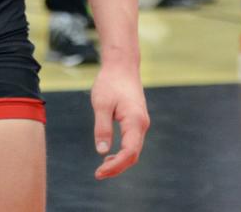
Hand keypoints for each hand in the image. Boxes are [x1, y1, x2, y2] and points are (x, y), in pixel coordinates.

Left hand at [90, 64, 149, 179]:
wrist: (121, 66)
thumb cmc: (110, 82)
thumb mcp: (101, 104)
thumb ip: (102, 127)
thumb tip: (102, 151)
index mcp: (135, 122)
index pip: (129, 152)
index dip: (116, 166)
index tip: (100, 172)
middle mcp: (142, 125)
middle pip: (133, 155)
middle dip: (117, 167)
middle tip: (99, 174)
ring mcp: (141, 123)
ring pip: (134, 149)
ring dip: (120, 161)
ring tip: (103, 167)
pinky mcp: (137, 120)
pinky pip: (132, 142)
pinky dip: (123, 151)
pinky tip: (110, 154)